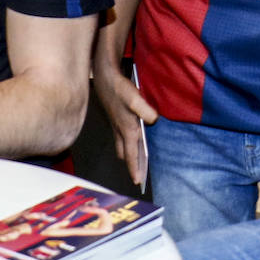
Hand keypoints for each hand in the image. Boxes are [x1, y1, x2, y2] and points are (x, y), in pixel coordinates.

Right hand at [91, 62, 156, 186]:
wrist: (105, 77)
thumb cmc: (119, 89)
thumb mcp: (135, 98)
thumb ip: (146, 111)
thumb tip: (154, 120)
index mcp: (127, 130)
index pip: (131, 155)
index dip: (134, 169)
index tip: (137, 182)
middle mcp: (120, 130)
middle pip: (125, 153)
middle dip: (131, 164)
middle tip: (138, 174)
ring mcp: (116, 125)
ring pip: (121, 146)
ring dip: (128, 154)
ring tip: (136, 160)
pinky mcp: (115, 119)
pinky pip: (120, 137)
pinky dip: (126, 143)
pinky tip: (132, 138)